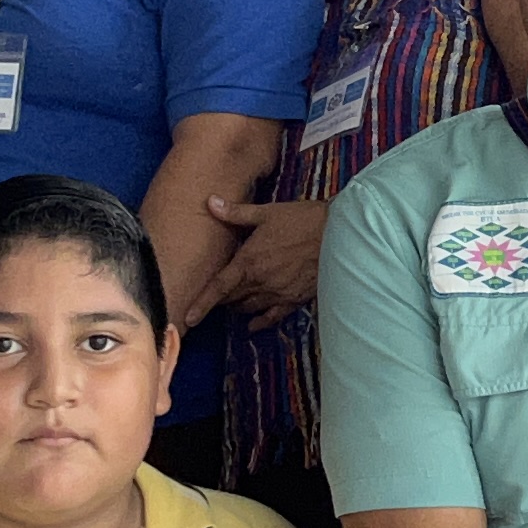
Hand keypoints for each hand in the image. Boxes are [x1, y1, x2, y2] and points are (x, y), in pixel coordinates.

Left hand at [194, 194, 329, 330]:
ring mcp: (278, 294)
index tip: (187, 318)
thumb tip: (210, 201)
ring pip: (249, 309)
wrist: (340, 235)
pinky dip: (259, 323)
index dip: (202, 304)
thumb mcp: (267, 212)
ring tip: (234, 301)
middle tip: (216, 294)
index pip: (219, 288)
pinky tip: (253, 325)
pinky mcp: (294, 300)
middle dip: (221, 299)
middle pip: (231, 300)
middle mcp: (260, 283)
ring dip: (238, 307)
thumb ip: (236, 212)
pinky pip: (272, 318)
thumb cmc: (302, 220)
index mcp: (249, 262)